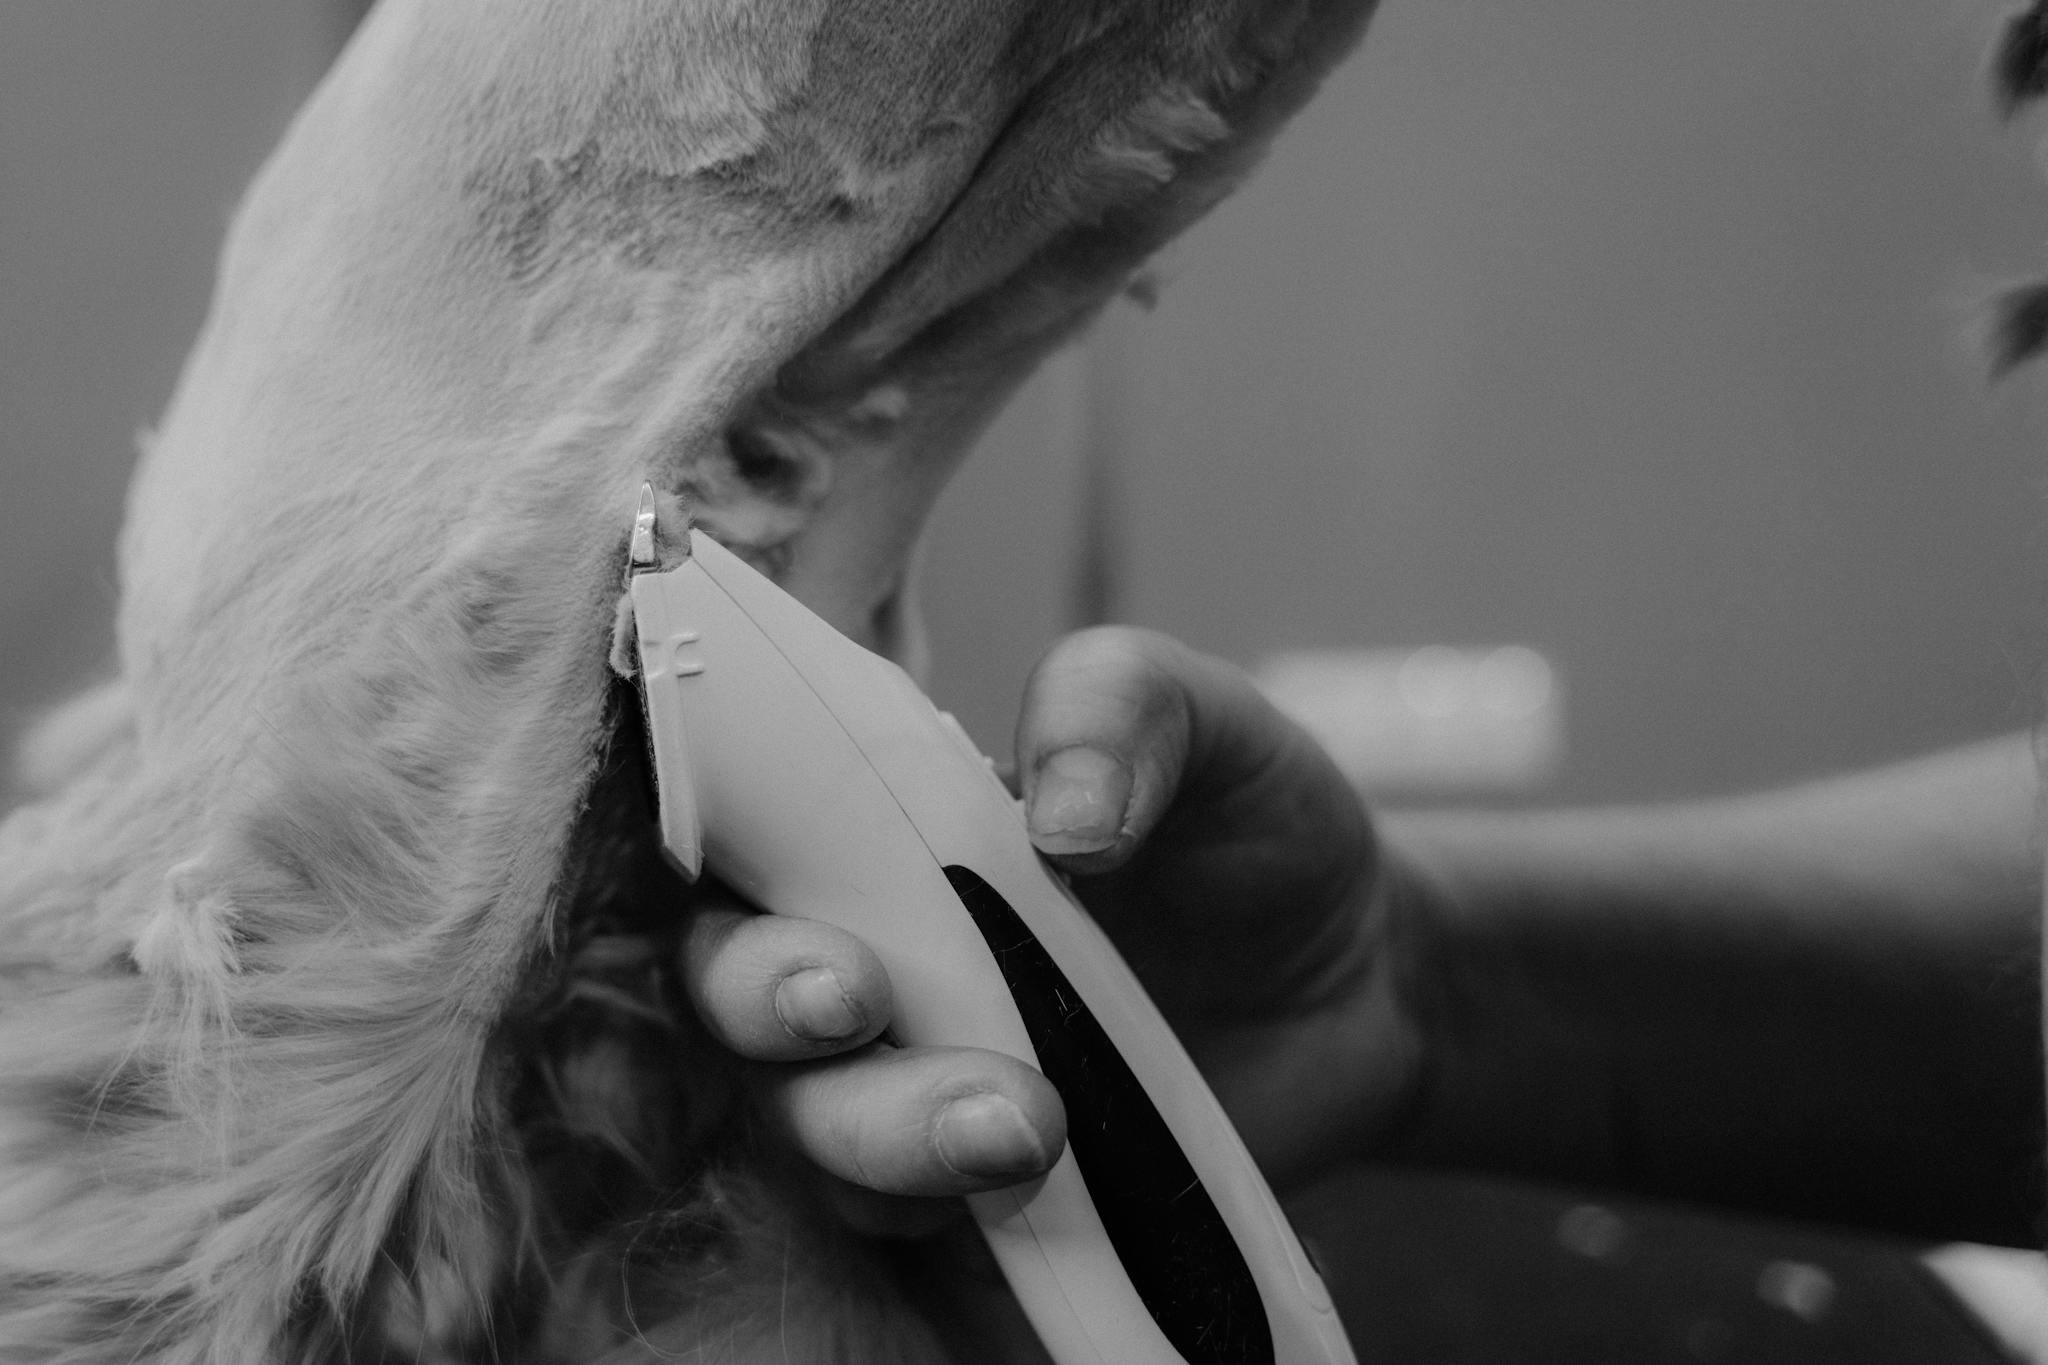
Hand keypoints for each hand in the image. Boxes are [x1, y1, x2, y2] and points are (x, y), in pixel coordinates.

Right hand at [676, 626, 1426, 1203]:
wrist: (1361, 989)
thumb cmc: (1257, 831)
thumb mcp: (1217, 727)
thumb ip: (1123, 706)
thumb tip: (1061, 822)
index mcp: (889, 813)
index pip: (729, 807)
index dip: (687, 826)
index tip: (733, 849)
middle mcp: (869, 938)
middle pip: (728, 976)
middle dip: (764, 995)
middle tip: (856, 998)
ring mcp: (908, 1068)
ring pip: (801, 1113)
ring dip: (878, 1123)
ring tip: (1021, 1119)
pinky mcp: (960, 1180)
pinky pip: (882, 1212)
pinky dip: (921, 1204)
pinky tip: (1018, 1181)